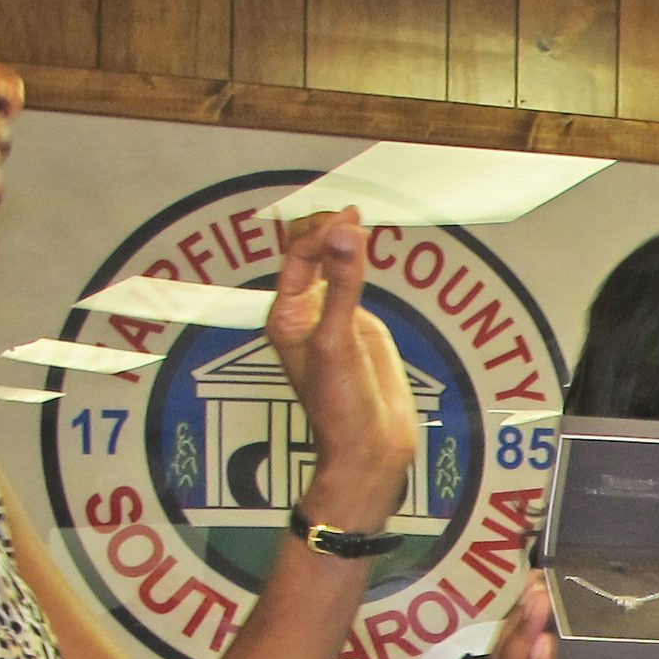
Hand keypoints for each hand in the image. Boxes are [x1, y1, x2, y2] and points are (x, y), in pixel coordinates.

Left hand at [265, 208, 423, 531]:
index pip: (298, 256)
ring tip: (363, 216)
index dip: (321, 230)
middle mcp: (306, 312)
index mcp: (286, 315)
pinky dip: (362, 260)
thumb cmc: (341, 407)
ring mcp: (333, 317)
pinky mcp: (360, 326)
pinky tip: (371, 245)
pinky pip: (356, 282)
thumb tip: (345, 233)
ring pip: (334, 264)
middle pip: (312, 254)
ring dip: (345, 240)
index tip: (350, 214)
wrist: (371, 449)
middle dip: (330, 228)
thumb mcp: (339, 341)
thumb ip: (344, 285)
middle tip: (356, 209)